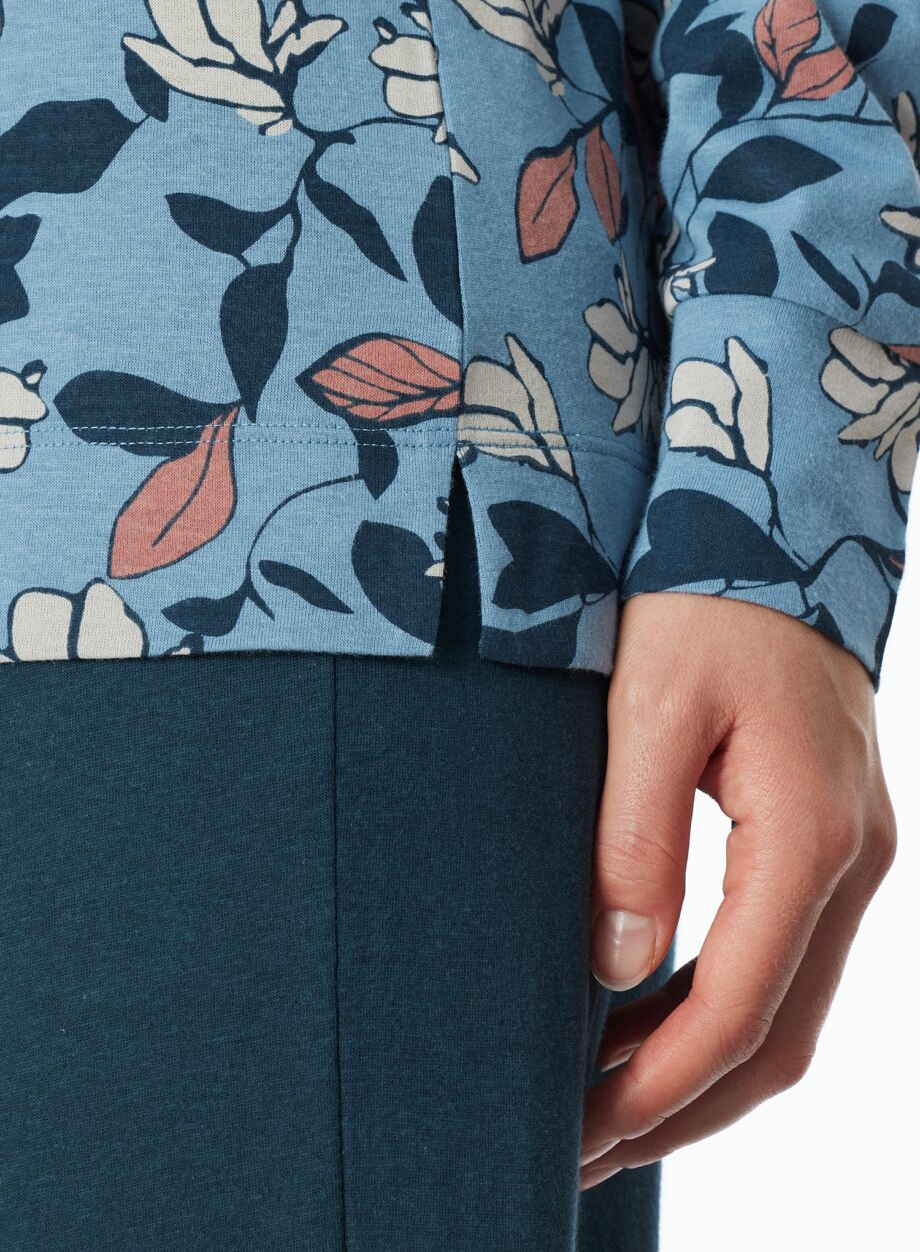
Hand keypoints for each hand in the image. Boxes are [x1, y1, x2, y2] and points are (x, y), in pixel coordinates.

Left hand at [579, 591, 896, 1189]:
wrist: (774, 538)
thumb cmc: (704, 607)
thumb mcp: (650, 708)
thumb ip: (636, 837)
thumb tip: (619, 968)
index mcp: (809, 833)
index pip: (741, 1004)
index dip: (661, 1083)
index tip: (581, 1129)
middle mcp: (850, 861)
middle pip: (779, 1035)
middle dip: (681, 1106)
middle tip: (579, 1146)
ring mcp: (850, 856)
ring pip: (790, 1009)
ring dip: (702, 1071)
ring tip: (605, 1107)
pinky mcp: (828, 844)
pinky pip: (785, 959)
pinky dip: (722, 1013)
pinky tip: (651, 1023)